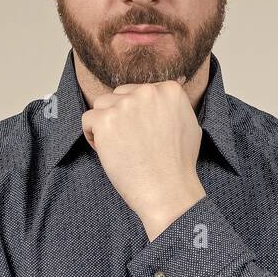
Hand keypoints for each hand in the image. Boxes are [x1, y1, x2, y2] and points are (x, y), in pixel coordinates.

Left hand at [80, 77, 206, 239]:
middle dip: (120, 118)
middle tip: (132, 145)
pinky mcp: (105, 120)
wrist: (168, 191)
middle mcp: (148, 92)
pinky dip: (93, 137)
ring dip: (106, 125)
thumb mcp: (189, 125)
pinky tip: (108, 152)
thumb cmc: (179, 166)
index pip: (139, 92)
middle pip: (119, 95)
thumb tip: (173, 85)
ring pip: (101, 105)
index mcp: (170, 90)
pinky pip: (87, 120)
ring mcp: (125, 105)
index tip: (145, 136)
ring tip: (120, 149)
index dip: (137, 116)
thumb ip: (174, 105)